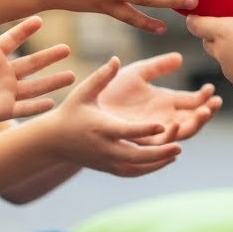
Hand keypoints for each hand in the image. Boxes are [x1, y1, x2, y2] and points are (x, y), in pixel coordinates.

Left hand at [0, 17, 74, 134]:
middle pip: (32, 63)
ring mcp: (6, 92)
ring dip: (53, 81)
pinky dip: (38, 106)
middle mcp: (3, 73)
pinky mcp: (4, 110)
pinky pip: (25, 108)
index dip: (24, 30)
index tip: (39, 20)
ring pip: (35, 86)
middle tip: (67, 49)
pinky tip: (53, 102)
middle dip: (50, 56)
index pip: (12, 41)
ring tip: (72, 75)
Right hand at [45, 57, 186, 175]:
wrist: (53, 141)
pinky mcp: (108, 168)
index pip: (126, 131)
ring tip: (176, 152)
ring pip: (136, 167)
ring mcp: (107, 161)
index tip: (163, 124)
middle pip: (135, 155)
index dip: (145, 129)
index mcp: (101, 128)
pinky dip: (149, 169)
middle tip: (179, 146)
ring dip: (158, 162)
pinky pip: (132, 172)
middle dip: (158, 153)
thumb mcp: (83, 92)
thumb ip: (101, 77)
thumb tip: (116, 58)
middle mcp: (105, 147)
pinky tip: (165, 160)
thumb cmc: (70, 112)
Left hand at [98, 51, 222, 142]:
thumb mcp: (137, 73)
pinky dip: (170, 135)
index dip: (204, 97)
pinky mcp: (142, 139)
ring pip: (182, 132)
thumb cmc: (111, 90)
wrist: (89, 106)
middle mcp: (164, 117)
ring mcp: (155, 130)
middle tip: (215, 103)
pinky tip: (175, 125)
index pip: (192, 102)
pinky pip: (160, 142)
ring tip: (203, 112)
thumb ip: (158, 66)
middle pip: (193, 119)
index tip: (211, 88)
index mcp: (166, 101)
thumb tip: (180, 57)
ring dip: (195, 124)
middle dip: (206, 112)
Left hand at [187, 0, 232, 97]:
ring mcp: (229, 70)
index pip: (195, 25)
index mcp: (220, 32)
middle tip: (222, 26)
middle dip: (211, 35)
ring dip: (228, 51)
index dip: (193, 19)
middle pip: (206, 42)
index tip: (194, 14)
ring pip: (222, 58)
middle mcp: (219, 52)